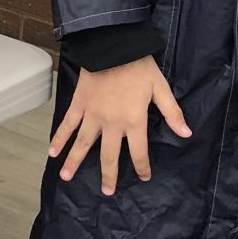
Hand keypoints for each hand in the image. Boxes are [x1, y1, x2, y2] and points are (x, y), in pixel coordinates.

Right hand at [50, 56, 191, 195]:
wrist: (112, 47)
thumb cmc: (139, 67)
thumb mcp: (160, 89)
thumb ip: (172, 113)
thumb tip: (186, 134)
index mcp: (133, 121)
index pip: (138, 152)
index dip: (142, 167)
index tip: (143, 177)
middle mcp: (111, 123)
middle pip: (109, 155)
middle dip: (108, 175)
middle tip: (106, 191)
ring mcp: (92, 115)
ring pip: (83, 144)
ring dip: (74, 162)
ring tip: (66, 177)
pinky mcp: (79, 104)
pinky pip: (68, 124)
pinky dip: (59, 137)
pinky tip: (52, 151)